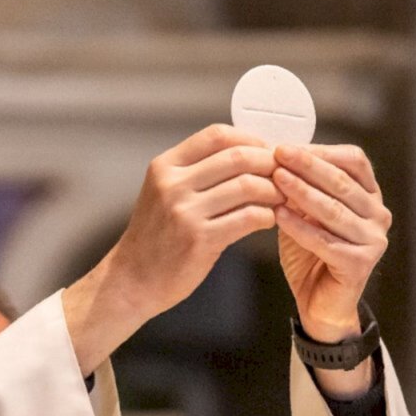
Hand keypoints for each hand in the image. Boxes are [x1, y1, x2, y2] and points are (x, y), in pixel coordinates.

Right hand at [110, 124, 284, 319]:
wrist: (131, 280)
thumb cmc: (154, 238)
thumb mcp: (163, 193)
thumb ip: (195, 173)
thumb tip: (247, 155)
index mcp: (165, 166)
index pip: (217, 135)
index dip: (250, 139)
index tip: (267, 151)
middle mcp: (172, 184)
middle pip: (237, 156)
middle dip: (268, 163)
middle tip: (283, 174)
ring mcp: (185, 212)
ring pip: (247, 186)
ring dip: (273, 191)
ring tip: (279, 199)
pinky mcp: (199, 239)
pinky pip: (248, 217)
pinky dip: (266, 216)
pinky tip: (267, 220)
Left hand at [272, 144, 390, 342]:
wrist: (319, 302)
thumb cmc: (311, 254)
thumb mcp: (304, 213)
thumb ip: (299, 188)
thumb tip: (277, 156)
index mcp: (370, 196)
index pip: (353, 161)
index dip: (320, 151)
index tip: (286, 145)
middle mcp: (378, 215)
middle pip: (342, 182)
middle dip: (307, 166)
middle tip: (278, 154)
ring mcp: (373, 240)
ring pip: (333, 210)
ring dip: (301, 192)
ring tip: (275, 179)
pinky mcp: (360, 264)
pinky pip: (324, 241)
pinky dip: (299, 227)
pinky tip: (278, 216)